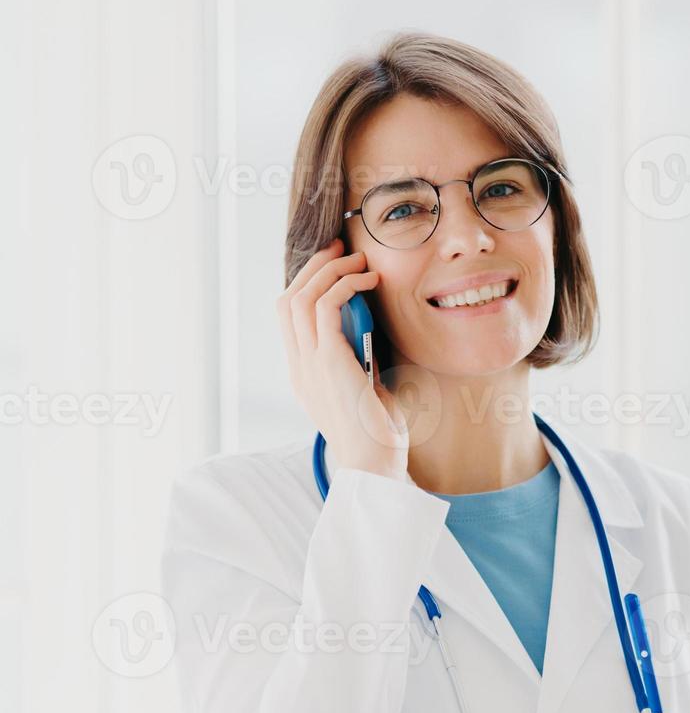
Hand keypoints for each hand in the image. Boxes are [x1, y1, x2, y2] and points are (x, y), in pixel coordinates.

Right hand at [277, 238, 408, 480]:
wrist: (375, 463)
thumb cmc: (378, 434)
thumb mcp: (366, 392)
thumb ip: (361, 364)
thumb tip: (372, 337)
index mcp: (304, 373)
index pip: (290, 317)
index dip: (308, 284)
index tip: (334, 266)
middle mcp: (299, 366)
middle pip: (288, 300)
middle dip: (313, 268)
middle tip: (342, 249)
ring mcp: (308, 363)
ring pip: (300, 297)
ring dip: (329, 271)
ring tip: (358, 261)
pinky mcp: (327, 361)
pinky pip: (325, 307)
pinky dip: (344, 286)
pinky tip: (367, 282)